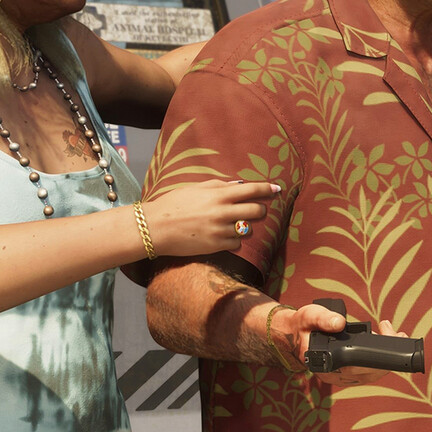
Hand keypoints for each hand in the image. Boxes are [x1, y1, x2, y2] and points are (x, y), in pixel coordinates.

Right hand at [142, 179, 280, 256]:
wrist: (154, 228)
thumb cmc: (173, 204)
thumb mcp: (195, 188)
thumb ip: (219, 185)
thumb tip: (240, 185)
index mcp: (218, 195)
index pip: (252, 190)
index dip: (267, 188)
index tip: (277, 189)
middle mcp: (223, 212)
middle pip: (257, 211)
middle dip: (260, 209)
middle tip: (256, 209)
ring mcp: (220, 230)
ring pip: (248, 229)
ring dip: (245, 226)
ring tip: (232, 224)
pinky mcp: (216, 246)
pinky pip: (237, 244)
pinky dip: (233, 240)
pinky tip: (222, 236)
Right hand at [298, 310, 406, 386]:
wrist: (294, 333)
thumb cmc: (302, 325)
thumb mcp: (309, 316)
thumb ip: (323, 319)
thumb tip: (340, 324)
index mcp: (325, 366)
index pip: (356, 368)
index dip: (376, 360)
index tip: (384, 341)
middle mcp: (336, 376)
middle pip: (370, 372)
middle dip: (389, 355)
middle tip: (397, 333)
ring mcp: (343, 377)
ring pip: (372, 373)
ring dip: (387, 356)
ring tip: (393, 333)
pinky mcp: (348, 373)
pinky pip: (368, 370)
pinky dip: (379, 358)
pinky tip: (384, 339)